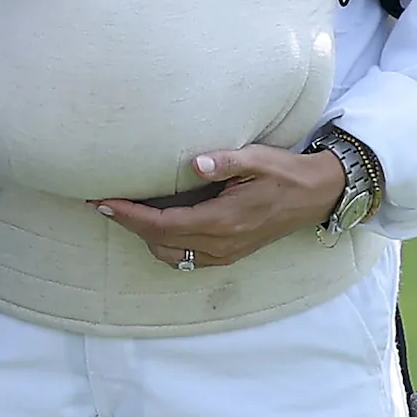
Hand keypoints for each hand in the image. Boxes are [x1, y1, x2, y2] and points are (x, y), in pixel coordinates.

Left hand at [90, 145, 346, 269]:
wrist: (316, 196)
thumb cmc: (284, 172)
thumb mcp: (258, 159)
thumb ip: (225, 161)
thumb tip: (193, 163)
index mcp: (223, 220)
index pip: (163, 224)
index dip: (130, 215)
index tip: (103, 202)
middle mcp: (221, 243)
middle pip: (160, 241)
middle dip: (128, 224)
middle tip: (100, 202)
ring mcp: (226, 252)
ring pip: (172, 255)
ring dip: (145, 236)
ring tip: (124, 211)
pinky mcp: (230, 253)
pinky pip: (188, 257)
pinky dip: (165, 244)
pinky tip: (156, 223)